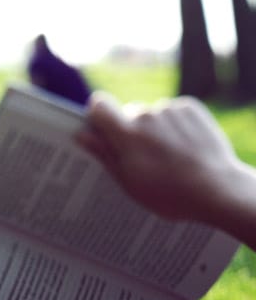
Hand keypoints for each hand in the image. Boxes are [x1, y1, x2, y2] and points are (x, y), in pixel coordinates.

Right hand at [75, 93, 240, 223]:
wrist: (218, 191)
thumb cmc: (168, 194)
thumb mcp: (128, 181)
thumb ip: (104, 153)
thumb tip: (81, 134)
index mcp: (127, 135)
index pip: (99, 105)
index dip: (98, 114)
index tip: (103, 127)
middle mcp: (146, 115)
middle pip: (128, 114)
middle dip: (131, 131)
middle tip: (144, 158)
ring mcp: (170, 110)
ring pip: (151, 115)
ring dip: (154, 129)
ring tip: (169, 157)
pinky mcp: (190, 107)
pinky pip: (172, 111)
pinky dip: (174, 125)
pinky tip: (184, 147)